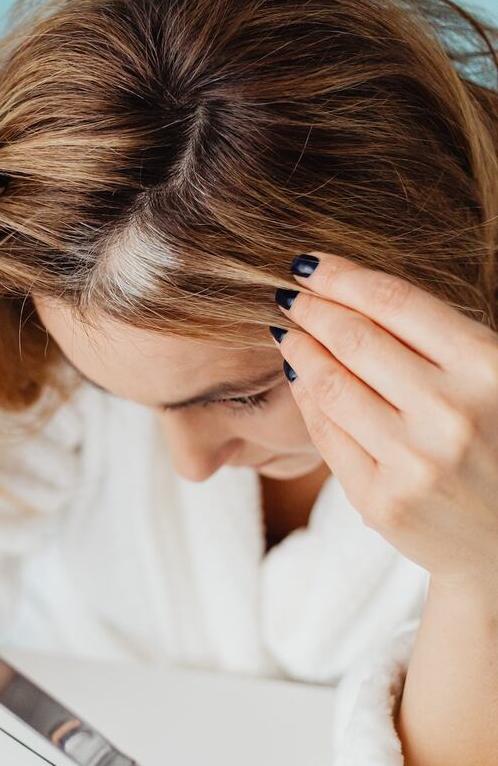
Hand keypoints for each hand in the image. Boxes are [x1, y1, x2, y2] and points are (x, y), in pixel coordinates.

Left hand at [270, 252, 497, 587]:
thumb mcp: (493, 381)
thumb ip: (440, 341)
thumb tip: (349, 292)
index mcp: (488, 369)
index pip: (396, 303)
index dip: (342, 276)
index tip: (308, 263)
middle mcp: (452, 413)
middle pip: (355, 339)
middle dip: (312, 309)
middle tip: (288, 294)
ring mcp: (414, 461)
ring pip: (331, 385)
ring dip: (300, 351)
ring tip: (289, 334)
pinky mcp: (382, 501)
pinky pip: (327, 435)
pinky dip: (306, 400)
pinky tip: (299, 379)